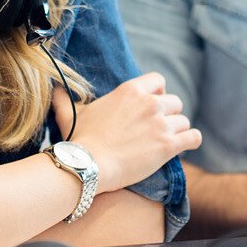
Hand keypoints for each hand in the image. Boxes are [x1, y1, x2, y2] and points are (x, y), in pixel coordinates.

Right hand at [53, 72, 200, 192]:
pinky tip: (185, 145)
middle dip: (169, 114)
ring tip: (168, 140)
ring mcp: (160, 124)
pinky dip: (191, 141)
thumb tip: (53, 90)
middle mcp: (150, 103)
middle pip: (174, 101)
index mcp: (131, 90)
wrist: (87, 166)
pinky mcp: (168, 145)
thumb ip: (64, 100)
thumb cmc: (79, 141)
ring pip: (183, 121)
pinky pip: (193, 137)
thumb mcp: (71, 115)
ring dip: (178, 130)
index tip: (152, 105)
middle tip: (158, 128)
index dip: (158, 92)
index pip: (159, 81)